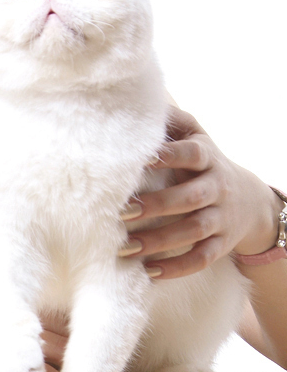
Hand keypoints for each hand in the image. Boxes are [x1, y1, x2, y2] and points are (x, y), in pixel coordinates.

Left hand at [119, 107, 281, 279]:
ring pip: (193, 231)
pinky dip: (177, 267)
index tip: (142, 158)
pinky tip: (149, 272)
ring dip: (159, 241)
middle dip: (157, 205)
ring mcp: (221, 217)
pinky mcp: (222, 244)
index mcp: (207, 157)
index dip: (169, 155)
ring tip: (126, 248)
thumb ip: (171, 120)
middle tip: (123, 211)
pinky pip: (202, 258)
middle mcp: (216, 187)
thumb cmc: (203, 160)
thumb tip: (138, 99)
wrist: (248, 198)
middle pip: (190, 197)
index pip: (191, 154)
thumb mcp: (195, 135)